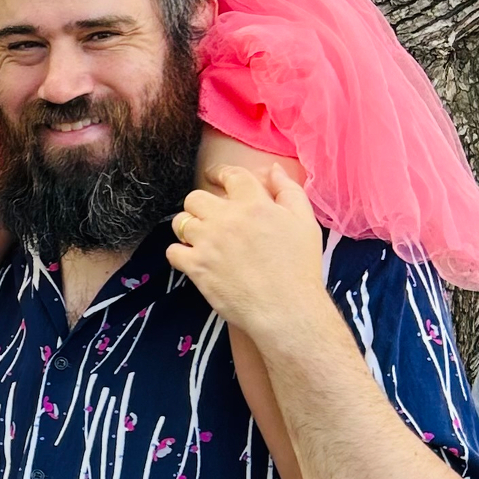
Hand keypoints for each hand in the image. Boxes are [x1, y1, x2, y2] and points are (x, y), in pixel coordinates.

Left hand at [167, 168, 324, 342]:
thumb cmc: (300, 267)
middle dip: (202, 205)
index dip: (220, 173)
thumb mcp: (304, 222)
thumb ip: (288, 190)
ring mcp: (207, 242)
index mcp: (254, 204)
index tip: (216, 177)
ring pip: (180, 222)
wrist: (287, 309)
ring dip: (189, 228)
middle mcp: (226, 218)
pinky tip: (193, 259)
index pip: (229, 175)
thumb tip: (272, 169)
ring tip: (201, 239)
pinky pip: (173, 251)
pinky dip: (180, 254)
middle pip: (196, 197)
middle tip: (211, 218)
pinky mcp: (196, 267)